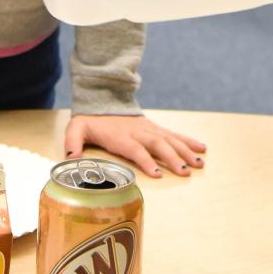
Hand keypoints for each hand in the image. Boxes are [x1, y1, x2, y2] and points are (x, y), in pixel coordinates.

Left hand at [64, 114, 206, 178]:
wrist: (103, 99)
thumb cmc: (91, 120)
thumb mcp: (76, 129)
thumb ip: (73, 142)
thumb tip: (71, 158)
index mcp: (121, 137)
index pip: (136, 149)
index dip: (146, 161)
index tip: (157, 174)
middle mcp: (139, 133)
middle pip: (158, 146)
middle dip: (173, 159)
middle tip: (186, 172)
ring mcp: (149, 129)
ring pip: (170, 140)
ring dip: (186, 151)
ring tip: (200, 163)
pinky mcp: (156, 128)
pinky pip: (174, 134)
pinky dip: (188, 141)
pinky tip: (202, 148)